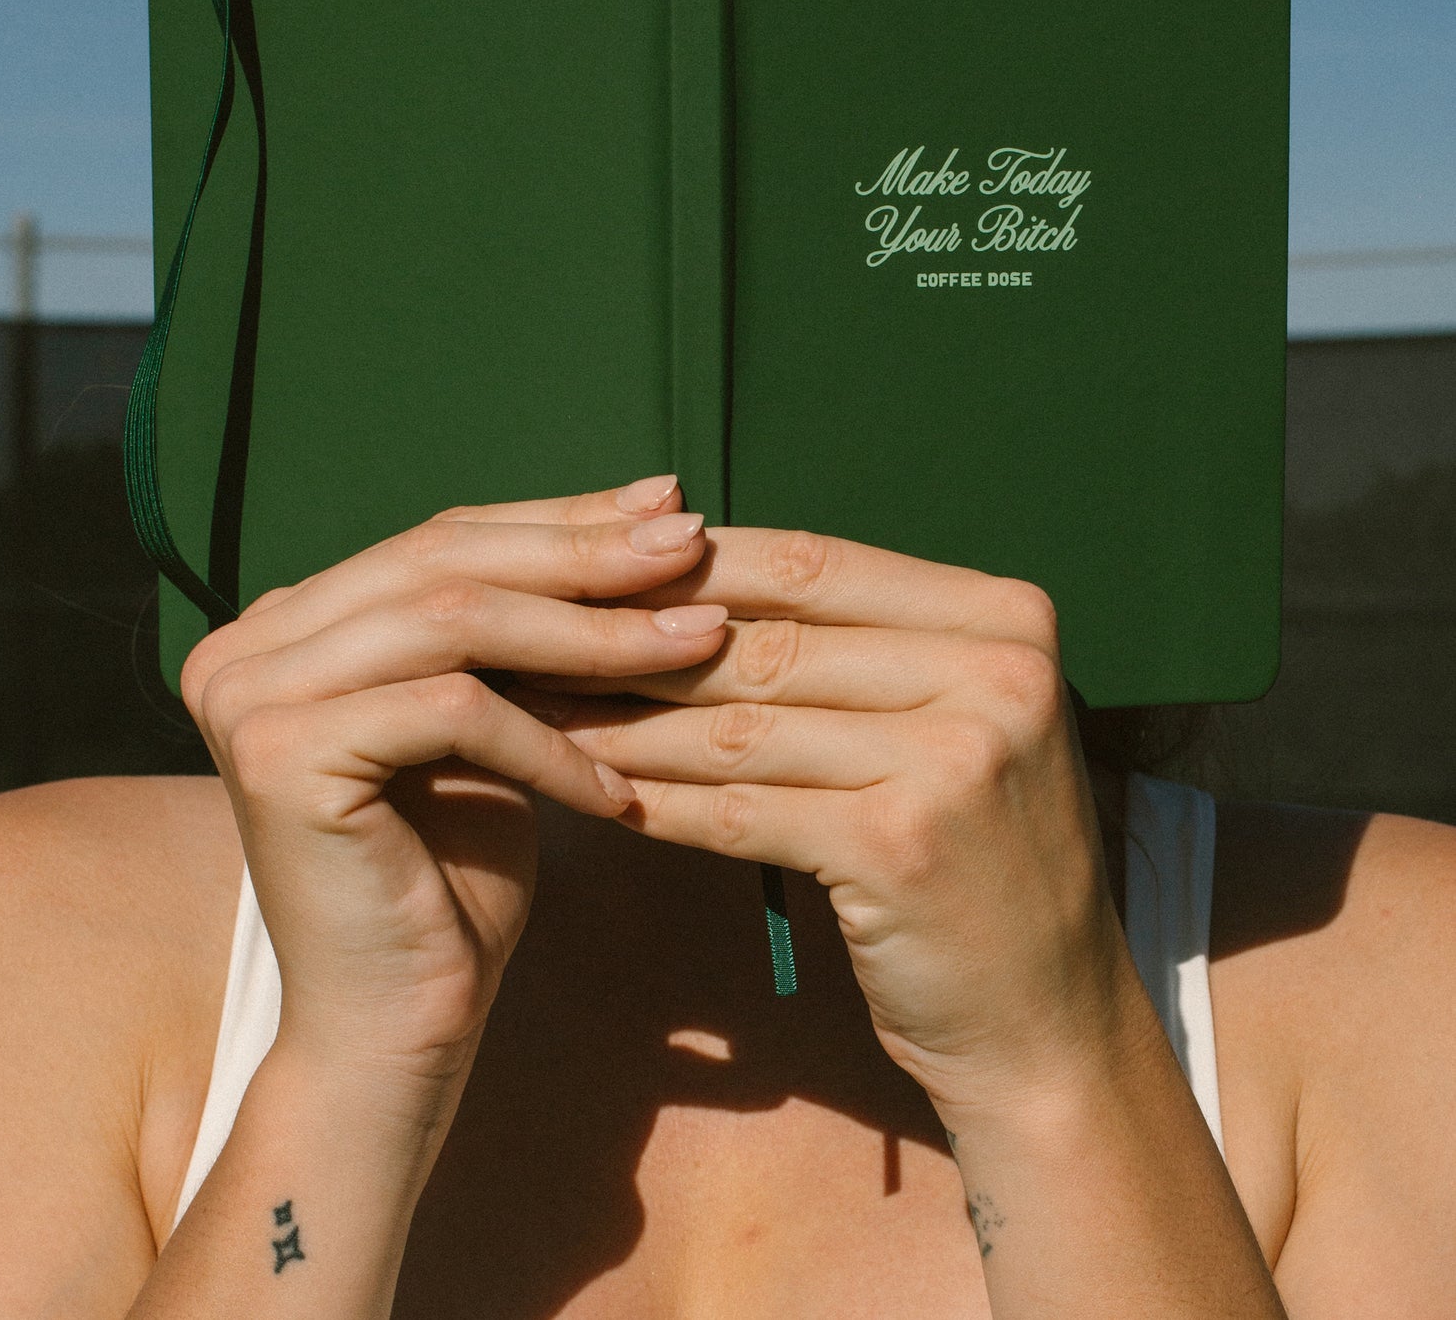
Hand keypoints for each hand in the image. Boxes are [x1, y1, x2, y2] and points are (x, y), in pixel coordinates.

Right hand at [179, 478, 725, 1090]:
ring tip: (697, 642)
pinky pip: (452, 710)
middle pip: (443, 560)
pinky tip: (622, 789)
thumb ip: (524, 623)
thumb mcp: (498, 719)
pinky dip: (549, 743)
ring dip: (590, 632)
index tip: (671, 505)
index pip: (441, 539)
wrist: (394, 1035)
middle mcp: (243, 646)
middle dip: (582, 553)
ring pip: (453, 621)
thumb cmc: (455, 878)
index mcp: (284, 623)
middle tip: (694, 546)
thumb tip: (649, 510)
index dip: (561, 518)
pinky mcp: (277, 753)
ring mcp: (246, 695)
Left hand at [513, 528, 1140, 1122]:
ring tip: (538, 712)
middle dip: (641, 641)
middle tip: (535, 638)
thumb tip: (692, 569)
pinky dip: (658, 801)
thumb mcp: (953, 721)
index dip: (695, 565)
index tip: (596, 569)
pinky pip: (741, 809)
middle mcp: (994, 671)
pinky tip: (595, 794)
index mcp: (1003, 616)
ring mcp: (953, 759)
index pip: (815, 562)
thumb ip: (859, 646)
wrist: (1052, 1026)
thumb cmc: (977, 859)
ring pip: (742, 723)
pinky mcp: (900, 847)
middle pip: (772, 637)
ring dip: (627, 720)